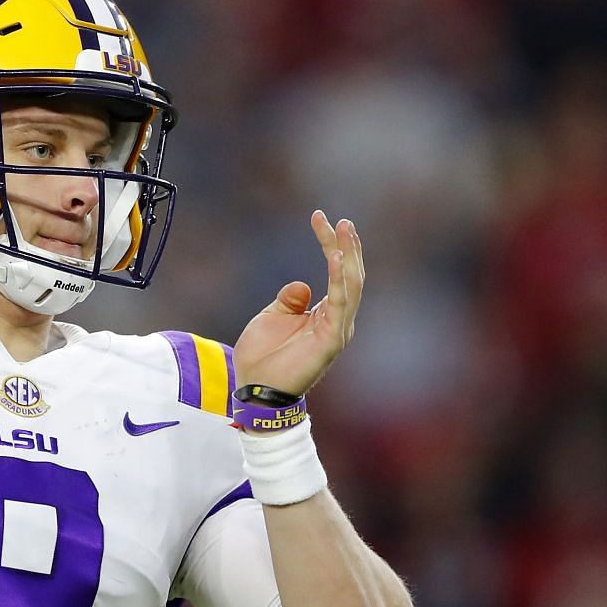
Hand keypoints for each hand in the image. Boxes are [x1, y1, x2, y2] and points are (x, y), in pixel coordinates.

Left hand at [233, 210, 365, 395]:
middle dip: (347, 247)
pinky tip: (335, 257)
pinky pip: (340, 302)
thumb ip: (290, 300)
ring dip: (348, 256)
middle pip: (350, 276)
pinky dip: (339, 278)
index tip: (320, 218)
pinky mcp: (331, 339)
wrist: (255, 389)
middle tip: (342, 221)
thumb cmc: (262, 357)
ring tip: (344, 230)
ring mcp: (337, 329)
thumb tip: (302, 285)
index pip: (337, 273)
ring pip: (351, 285)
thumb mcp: (273, 317)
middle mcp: (337, 320)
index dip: (331, 245)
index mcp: (325, 314)